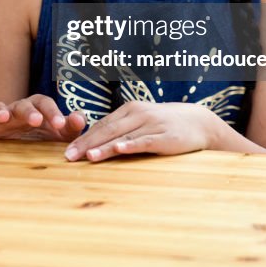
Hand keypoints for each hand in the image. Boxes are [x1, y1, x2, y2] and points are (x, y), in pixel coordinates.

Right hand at [0, 94, 86, 141]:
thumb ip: (72, 126)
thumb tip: (80, 118)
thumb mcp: (62, 135)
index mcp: (39, 107)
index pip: (46, 104)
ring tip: (3, 118)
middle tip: (36, 121)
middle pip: (24, 105)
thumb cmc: (47, 138)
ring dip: (2, 111)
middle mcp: (20, 109)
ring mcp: (4, 117)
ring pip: (1, 108)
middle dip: (29, 112)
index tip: (61, 124)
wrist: (27, 151)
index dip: (53, 112)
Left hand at [63, 100, 216, 161]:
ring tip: (87, 156)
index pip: (102, 125)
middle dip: (86, 144)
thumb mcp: (142, 121)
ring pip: (122, 136)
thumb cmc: (165, 124)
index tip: (67, 151)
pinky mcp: (164, 136)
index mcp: (129, 110)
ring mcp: (151, 124)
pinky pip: (144, 141)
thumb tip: (97, 142)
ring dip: (104, 147)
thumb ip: (122, 129)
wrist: (198, 122)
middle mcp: (138, 114)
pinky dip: (130, 145)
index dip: (83, 138)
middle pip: (107, 130)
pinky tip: (119, 150)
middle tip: (69, 157)